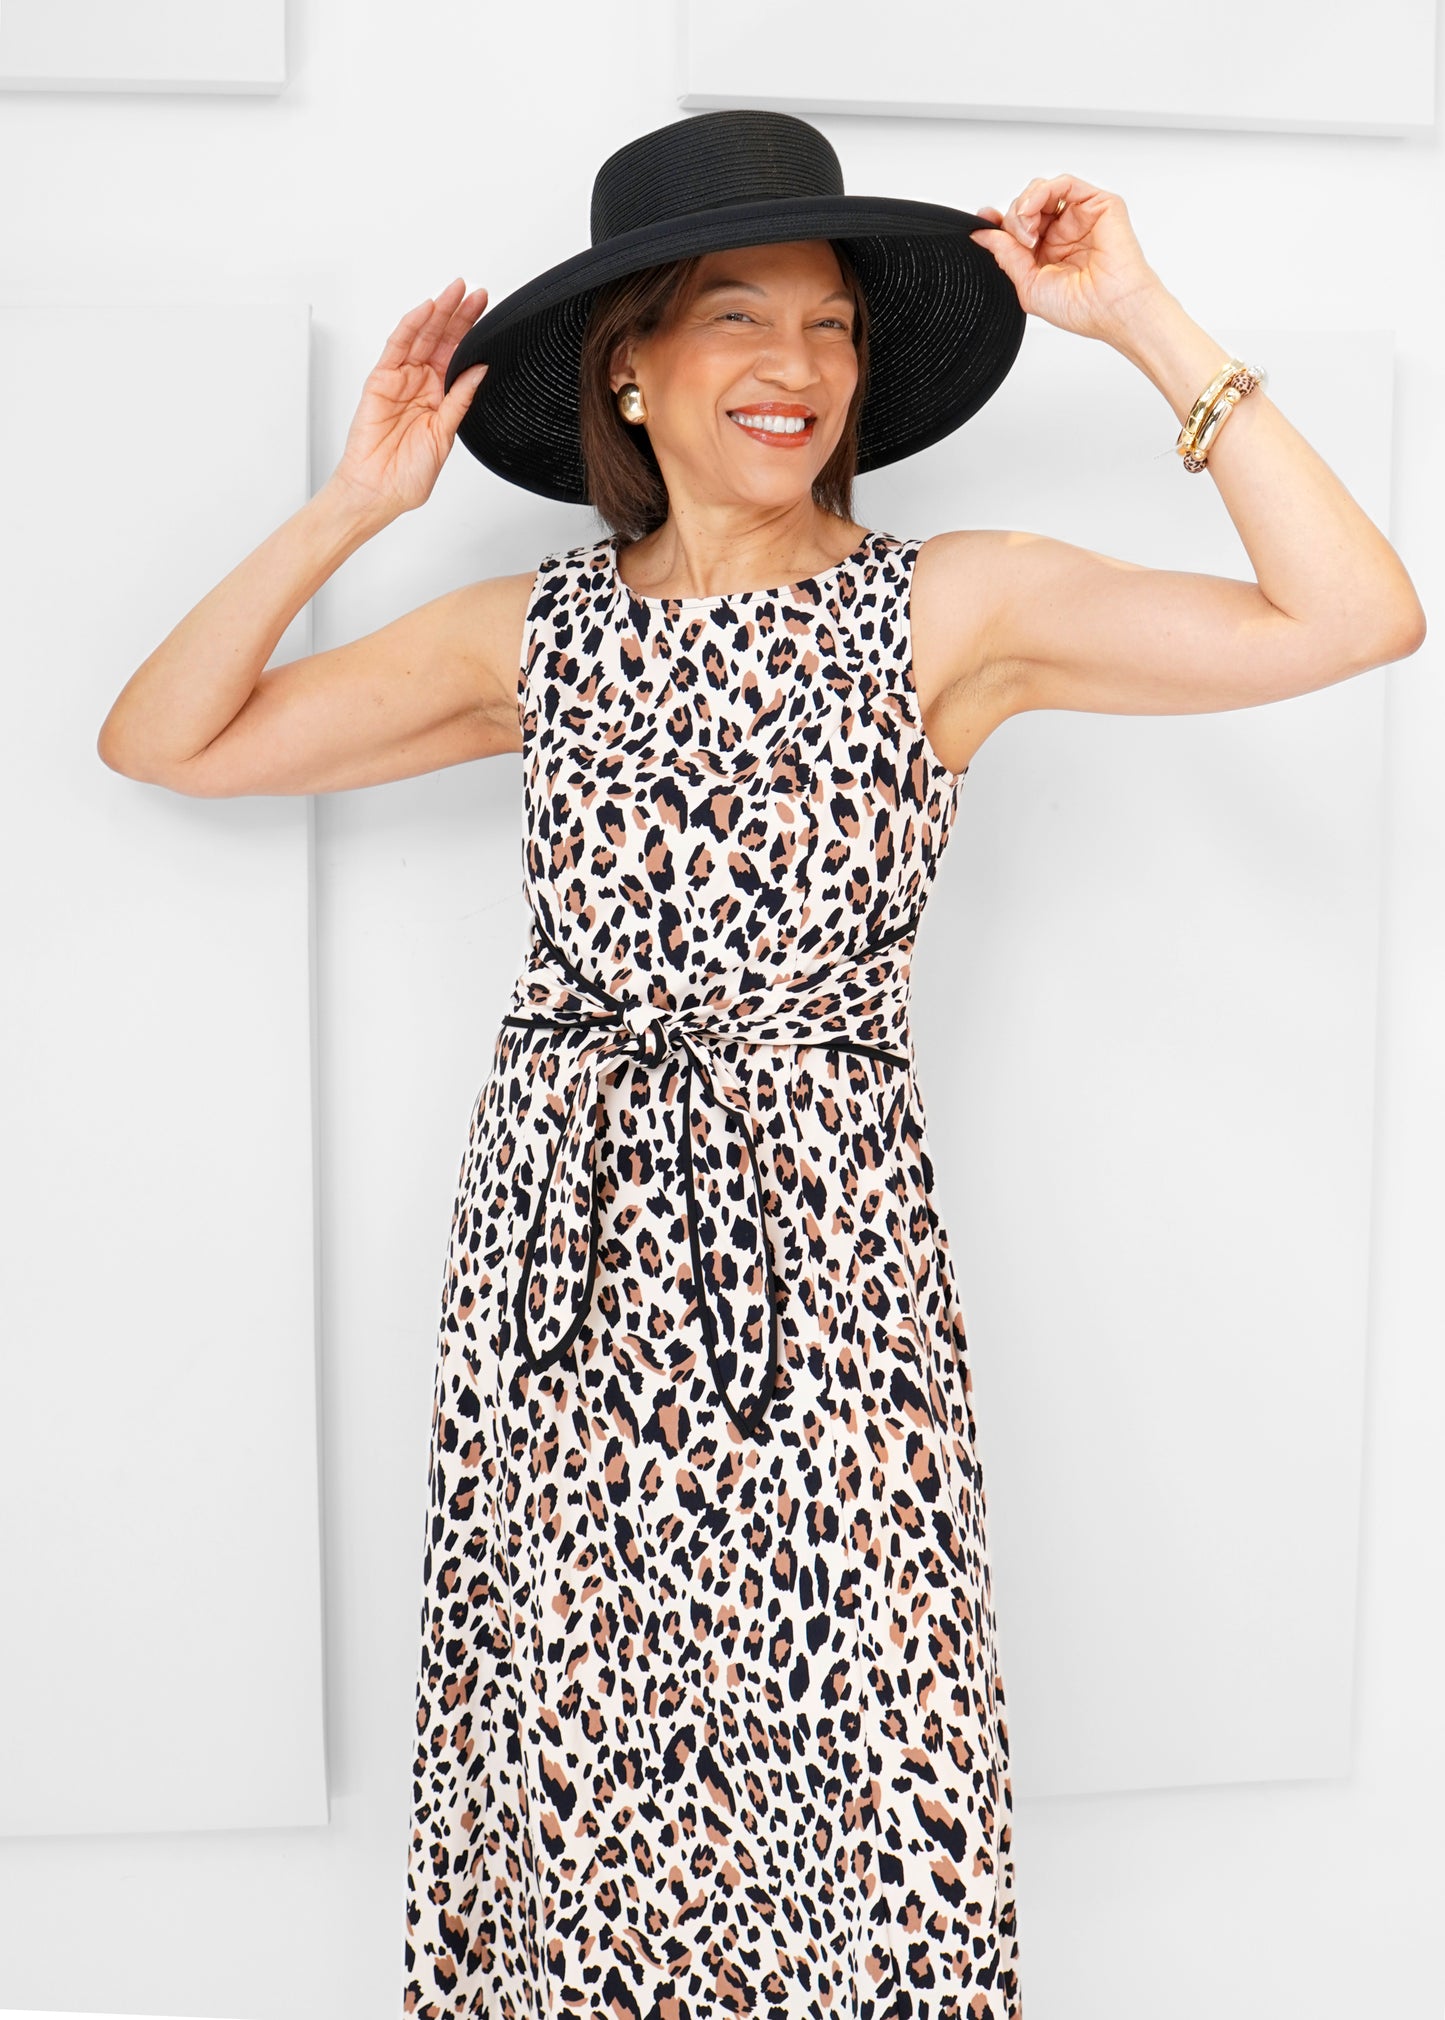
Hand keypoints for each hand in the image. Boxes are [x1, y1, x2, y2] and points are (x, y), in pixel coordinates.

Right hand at [328, 279, 489, 515]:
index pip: (458, 355)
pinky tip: (425, 310)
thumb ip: (460, 400)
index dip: (471, 332)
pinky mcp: (380, 380)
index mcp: (440, 396)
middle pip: (441, 340)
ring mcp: (401, 379)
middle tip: (475, 292)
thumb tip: (480, 369)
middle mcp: (421, 383)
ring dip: (437, 312)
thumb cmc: (409, 475)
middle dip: (458, 314)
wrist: (379, 492)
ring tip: (454, 291)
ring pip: (420, 337)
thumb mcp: (445, 435)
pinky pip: (396, 347)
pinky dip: (409, 327)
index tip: (487, 310)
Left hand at [969, 177, 1167, 344]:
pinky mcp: (1098, 203)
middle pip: (1026, 205)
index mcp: (1047, 252)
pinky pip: (1064, 183)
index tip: (983, 222)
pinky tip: (1033, 210)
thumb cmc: (1083, 307)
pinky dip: (1042, 191)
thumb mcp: (1029, 286)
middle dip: (1013, 218)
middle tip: (1020, 241)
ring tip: (1028, 232)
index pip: (1018, 226)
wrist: (1113, 309)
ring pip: (1042, 190)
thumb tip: (981, 235)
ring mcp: (1080, 216)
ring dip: (1025, 206)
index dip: (998, 221)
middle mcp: (1063, 232)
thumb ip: (1006, 256)